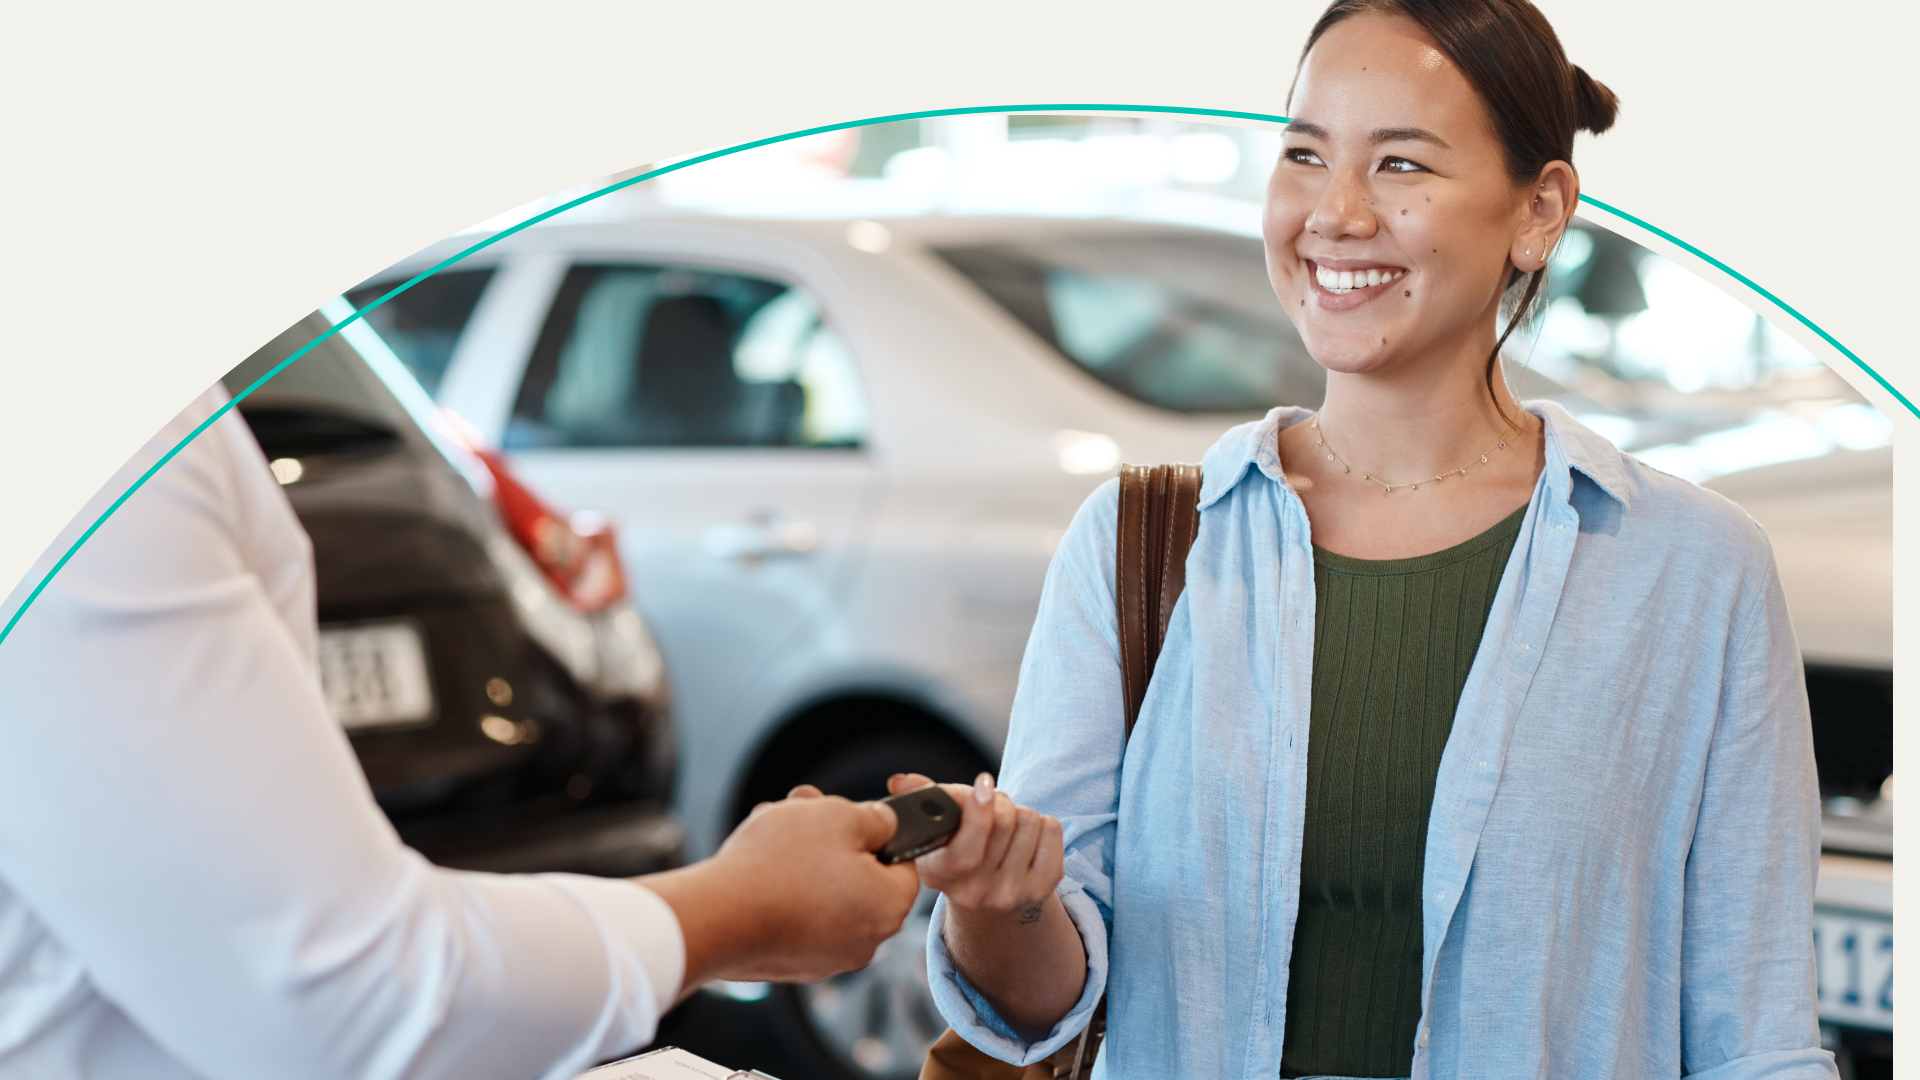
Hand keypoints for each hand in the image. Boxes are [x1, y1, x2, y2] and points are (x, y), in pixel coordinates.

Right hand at [638, 787, 919, 993]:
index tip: (849, 817)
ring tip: (771, 829)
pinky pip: (797, 917)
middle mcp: (865, 941)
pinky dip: (783, 890)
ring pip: (823, 893)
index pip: (902, 865)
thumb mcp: (838, 816)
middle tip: (804, 811)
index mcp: (889, 907)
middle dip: (831, 840)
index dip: (877, 833)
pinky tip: (756, 865)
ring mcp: (825, 958)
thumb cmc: (782, 863)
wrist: (716, 916)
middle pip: (858, 876)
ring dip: (803, 858)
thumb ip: (874, 819)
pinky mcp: (789, 964)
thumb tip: (883, 824)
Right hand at [887, 772, 1063, 917]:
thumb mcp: (938, 826)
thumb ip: (921, 798)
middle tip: (992, 807)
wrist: (990, 895)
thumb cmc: (960, 847)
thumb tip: (899, 782)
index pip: (965, 851)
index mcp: (940, 876)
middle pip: (1003, 821)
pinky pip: (1053, 830)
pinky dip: (1043, 824)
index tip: (982, 784)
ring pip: (1029, 821)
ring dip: (1020, 813)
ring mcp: (1010, 896)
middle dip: (999, 802)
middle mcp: (974, 894)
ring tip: (1007, 827)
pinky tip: (1027, 838)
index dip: (978, 812)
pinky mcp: (1042, 890)